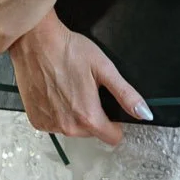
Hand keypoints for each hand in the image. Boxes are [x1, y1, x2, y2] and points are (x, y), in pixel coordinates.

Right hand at [7, 12, 152, 144]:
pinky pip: (54, 123)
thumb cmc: (68, 50)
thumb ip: (126, 94)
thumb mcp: (104, 68)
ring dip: (73, 113)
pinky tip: (54, 91)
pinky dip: (56, 111)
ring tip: (67, 86)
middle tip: (85, 88)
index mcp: (88, 117)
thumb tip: (144, 113)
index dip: (115, 122)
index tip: (108, 105)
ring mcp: (50, 125)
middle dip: (92, 114)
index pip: (113, 137)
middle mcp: (67, 127)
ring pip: (72, 128)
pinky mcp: (36, 120)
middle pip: (92, 132)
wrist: (35, 41)